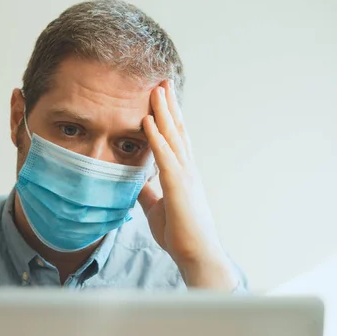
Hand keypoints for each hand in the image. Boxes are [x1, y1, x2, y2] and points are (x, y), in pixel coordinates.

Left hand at [138, 80, 237, 289]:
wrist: (196, 254)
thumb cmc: (181, 233)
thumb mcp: (158, 208)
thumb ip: (150, 192)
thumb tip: (140, 181)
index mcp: (183, 173)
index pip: (175, 139)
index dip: (168, 117)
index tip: (162, 97)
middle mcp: (187, 169)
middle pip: (177, 130)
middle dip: (169, 105)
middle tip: (162, 81)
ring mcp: (185, 176)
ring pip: (173, 137)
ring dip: (163, 112)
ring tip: (156, 89)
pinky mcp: (179, 187)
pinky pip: (165, 157)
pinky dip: (155, 138)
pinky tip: (147, 121)